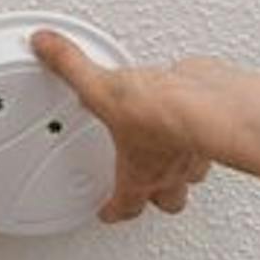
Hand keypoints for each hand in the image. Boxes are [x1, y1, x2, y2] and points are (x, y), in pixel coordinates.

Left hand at [30, 29, 212, 222]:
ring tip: (173, 160)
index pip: (125, 205)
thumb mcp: (102, 88)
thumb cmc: (159, 115)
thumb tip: (46, 46)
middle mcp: (170, 170)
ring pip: (191, 176)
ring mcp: (195, 153)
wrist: (207, 103)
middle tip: (147, 192)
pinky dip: (199, 134)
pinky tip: (194, 120)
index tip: (108, 212)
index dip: (114, 211)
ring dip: (183, 172)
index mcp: (140, 174)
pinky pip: (206, 140)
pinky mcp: (213, 127)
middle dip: (157, 200)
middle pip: (169, 202)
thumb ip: (72, 66)